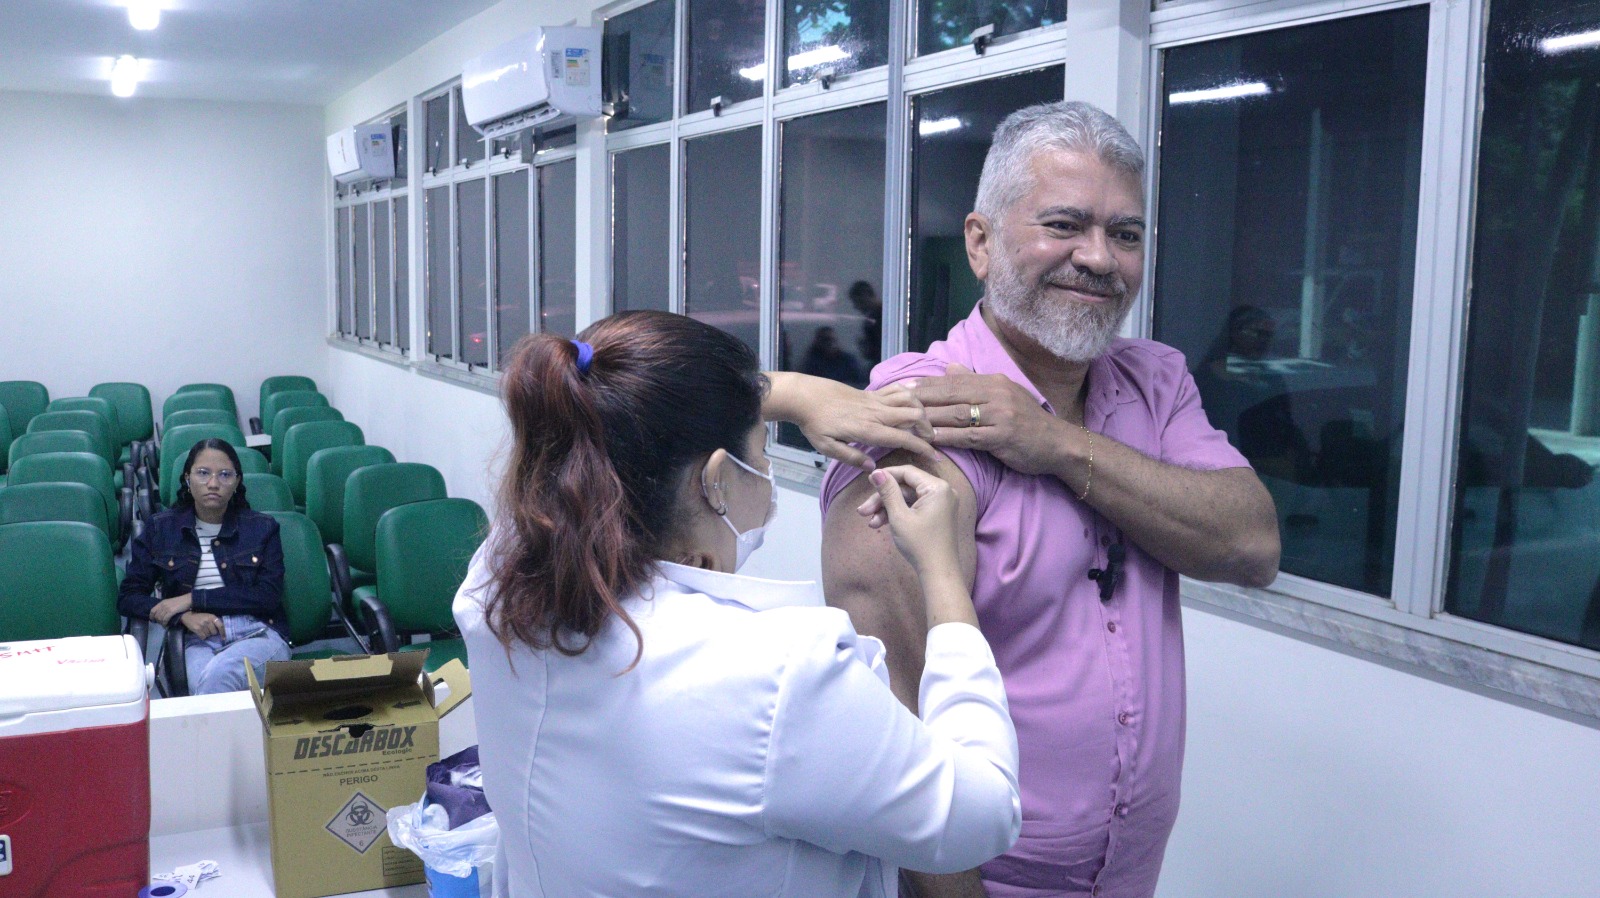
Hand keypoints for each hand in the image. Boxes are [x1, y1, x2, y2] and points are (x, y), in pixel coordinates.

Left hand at [150, 593, 192, 625]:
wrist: (188, 599)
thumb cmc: (180, 601)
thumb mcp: (170, 602)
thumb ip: (165, 606)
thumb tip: (162, 613)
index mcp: (162, 602)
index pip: (152, 610)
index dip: (151, 616)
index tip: (153, 620)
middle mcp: (163, 605)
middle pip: (156, 615)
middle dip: (157, 621)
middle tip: (160, 623)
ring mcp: (167, 608)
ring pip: (160, 618)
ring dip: (161, 623)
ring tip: (163, 625)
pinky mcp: (171, 611)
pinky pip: (165, 619)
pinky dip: (165, 623)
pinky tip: (166, 625)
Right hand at [179, 612, 223, 638]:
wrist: (188, 616)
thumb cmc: (200, 616)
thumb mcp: (208, 616)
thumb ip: (214, 622)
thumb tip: (221, 631)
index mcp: (212, 617)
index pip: (220, 626)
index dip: (223, 632)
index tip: (224, 638)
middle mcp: (208, 621)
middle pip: (214, 632)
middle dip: (212, 633)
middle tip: (208, 630)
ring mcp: (202, 625)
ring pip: (208, 635)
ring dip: (207, 634)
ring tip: (203, 630)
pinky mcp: (197, 629)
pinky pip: (203, 637)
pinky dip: (202, 636)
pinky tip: (200, 632)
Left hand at [776, 374, 937, 469]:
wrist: (804, 396)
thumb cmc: (814, 424)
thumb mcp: (827, 447)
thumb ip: (851, 457)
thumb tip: (873, 467)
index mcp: (868, 429)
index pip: (903, 437)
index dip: (922, 447)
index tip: (935, 457)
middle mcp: (876, 412)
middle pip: (914, 414)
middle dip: (928, 428)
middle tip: (930, 440)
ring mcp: (874, 399)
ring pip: (909, 399)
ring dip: (921, 409)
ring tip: (923, 423)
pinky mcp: (870, 392)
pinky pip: (896, 389)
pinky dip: (909, 394)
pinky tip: (911, 402)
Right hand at [859, 466, 961, 580]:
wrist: (938, 573)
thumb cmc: (920, 544)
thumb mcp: (899, 516)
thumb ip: (888, 492)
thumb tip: (876, 472)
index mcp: (937, 488)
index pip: (907, 472)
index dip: (886, 476)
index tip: (868, 481)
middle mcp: (942, 492)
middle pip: (906, 487)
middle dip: (883, 499)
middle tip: (862, 511)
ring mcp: (940, 504)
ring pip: (907, 499)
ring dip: (887, 508)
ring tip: (870, 522)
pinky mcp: (936, 515)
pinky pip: (914, 507)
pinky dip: (898, 514)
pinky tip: (880, 524)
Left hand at [909, 364, 1066, 475]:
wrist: (1057, 444)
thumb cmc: (1027, 422)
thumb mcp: (1004, 395)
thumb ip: (976, 382)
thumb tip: (950, 367)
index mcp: (993, 382)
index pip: (953, 381)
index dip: (926, 384)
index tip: (901, 387)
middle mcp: (996, 394)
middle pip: (950, 394)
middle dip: (920, 398)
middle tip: (895, 402)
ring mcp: (1000, 415)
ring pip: (956, 414)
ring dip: (929, 418)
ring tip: (905, 421)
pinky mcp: (1003, 436)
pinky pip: (969, 436)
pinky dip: (948, 437)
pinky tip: (930, 439)